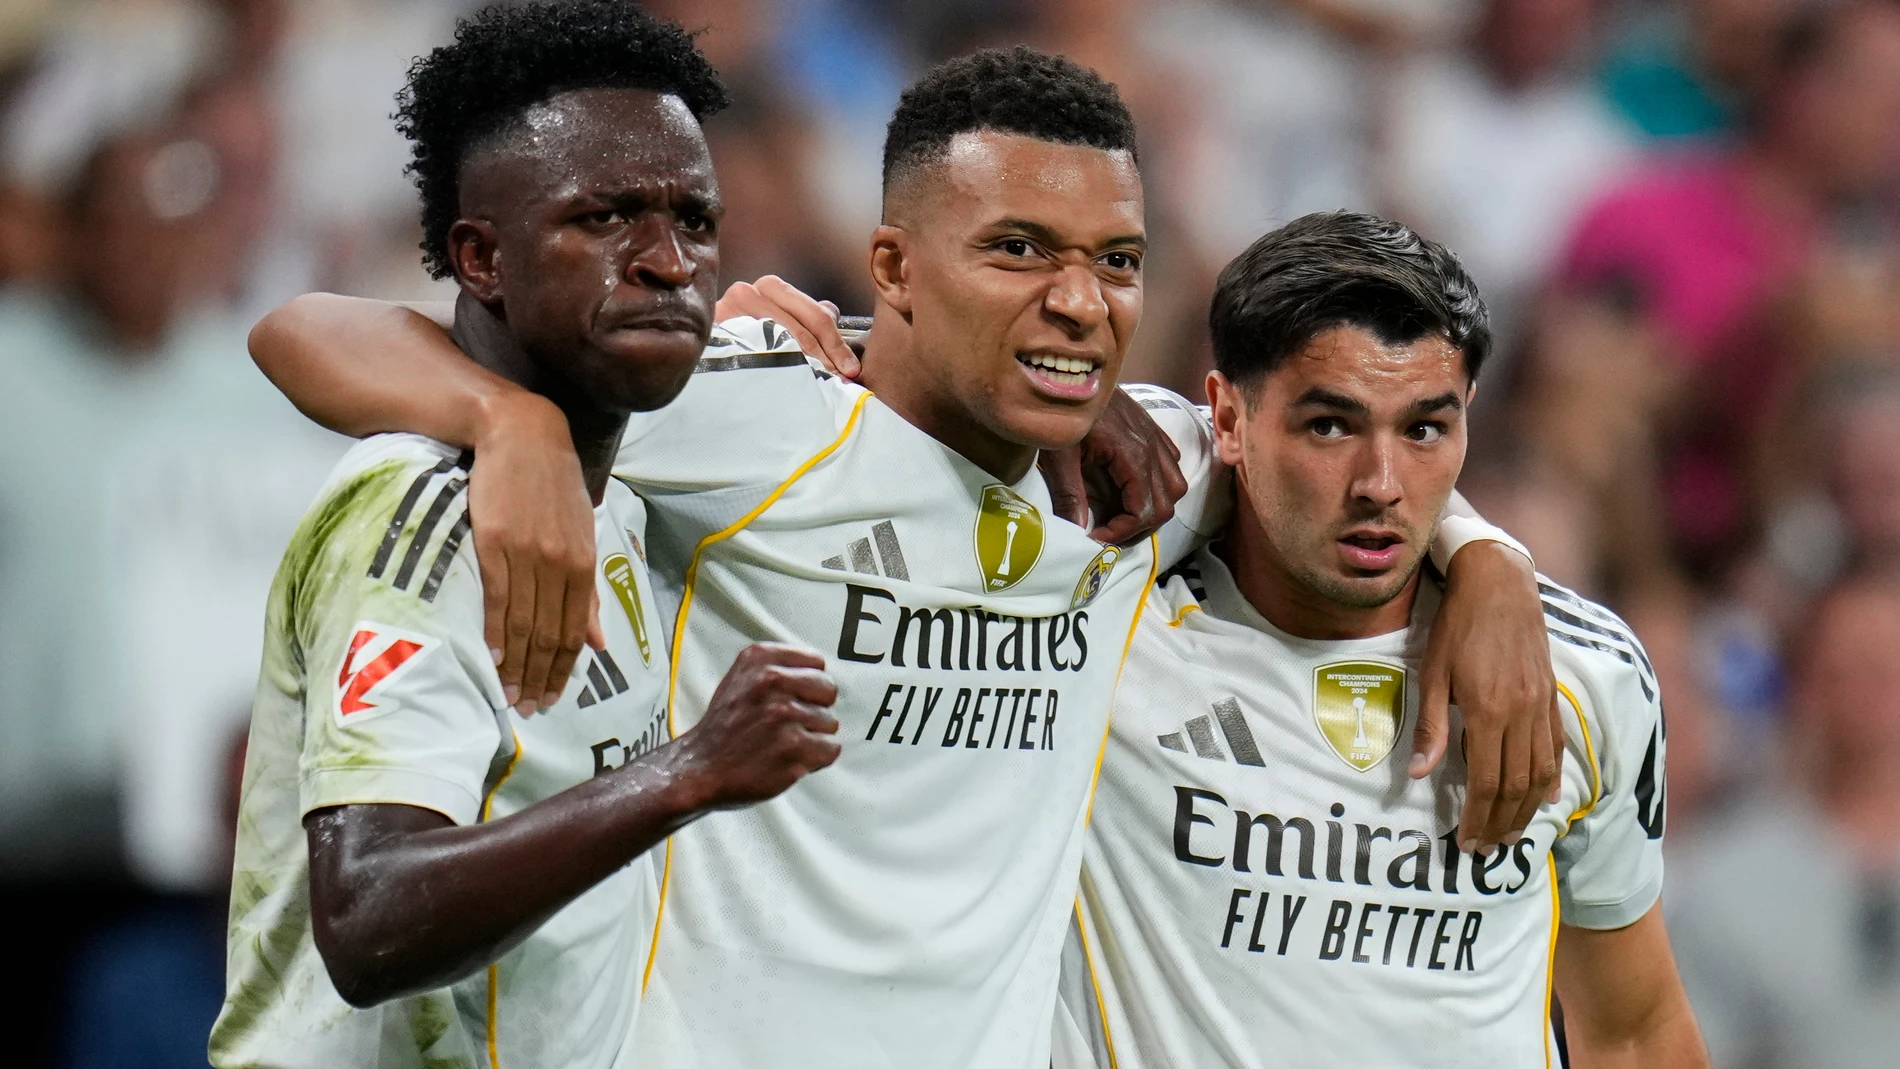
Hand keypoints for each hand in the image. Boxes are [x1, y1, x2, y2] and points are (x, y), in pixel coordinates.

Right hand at [469, 391, 604, 714]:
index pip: (575, 632)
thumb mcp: (581, 533)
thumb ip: (588, 591)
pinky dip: (495, 633)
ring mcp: (529, 554)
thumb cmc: (551, 486)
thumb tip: (598, 640)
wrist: (520, 436)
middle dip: (540, 677)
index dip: (564, 670)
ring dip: (517, 665)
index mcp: (585, 563)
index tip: (552, 698)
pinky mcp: (496, 543)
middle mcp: (561, 564)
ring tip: (511, 695)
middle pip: (549, 635)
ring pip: (524, 623)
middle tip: (529, 709)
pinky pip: (498, 598)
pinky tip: (493, 659)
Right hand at [669, 643, 841, 808]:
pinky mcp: (793, 749)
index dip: (809, 684)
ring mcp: (783, 716)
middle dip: (815, 708)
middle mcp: (772, 682)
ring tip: (783, 742)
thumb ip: (778, 668)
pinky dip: (816, 758)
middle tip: (790, 723)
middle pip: (828, 690)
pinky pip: (830, 749)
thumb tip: (820, 672)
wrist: (700, 767)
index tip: (795, 697)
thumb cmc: (725, 727)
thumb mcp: (741, 678)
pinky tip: (791, 758)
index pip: (816, 662)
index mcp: (760, 659)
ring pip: (830, 723)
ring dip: (812, 736)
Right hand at [715, 275, 860, 378]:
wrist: (696, 351)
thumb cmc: (745, 338)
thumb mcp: (778, 322)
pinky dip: (772, 369)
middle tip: (839, 381)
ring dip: (802, 365)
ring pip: (778, 340)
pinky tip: (785, 384)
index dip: (837, 344)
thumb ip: (804, 316)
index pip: (815, 314)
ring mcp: (728, 311)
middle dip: (825, 357)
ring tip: (816, 384)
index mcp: (770, 287)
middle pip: (799, 327)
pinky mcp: (714, 332)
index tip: (850, 370)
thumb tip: (831, 311)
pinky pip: (751, 351)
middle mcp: (748, 292)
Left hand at [1040, 388, 1186, 543]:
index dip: (1122, 531)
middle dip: (1139, 526)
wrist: (1073, 372)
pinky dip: (1158, 483)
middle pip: (1166, 504)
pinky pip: (1171, 464)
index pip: (1144, 510)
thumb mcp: (1059, 455)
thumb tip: (1077, 532)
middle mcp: (1153, 448)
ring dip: (1153, 506)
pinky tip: (1131, 485)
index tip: (1097, 536)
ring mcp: (1156, 438)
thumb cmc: (1063, 410)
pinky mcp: (1152, 430)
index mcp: (1132, 455)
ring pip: (1175, 486)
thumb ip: (1069, 494)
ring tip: (1122, 513)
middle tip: (1108, 531)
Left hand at [1415, 541, 1562, 852]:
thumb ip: (1430, 726)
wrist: (1498, 583)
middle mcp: (1522, 713)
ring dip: (1527, 809)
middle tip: (1487, 848)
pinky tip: (1548, 799)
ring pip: (1542, 773)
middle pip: (1517, 786)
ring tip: (1511, 833)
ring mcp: (1541, 705)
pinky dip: (1553, 778)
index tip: (1466, 840)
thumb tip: (1418, 774)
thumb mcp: (1432, 673)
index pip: (1486, 781)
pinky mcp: (1551, 695)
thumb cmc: (1456, 625)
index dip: (1477, 816)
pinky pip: (1556, 746)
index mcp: (1489, 711)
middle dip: (1502, 822)